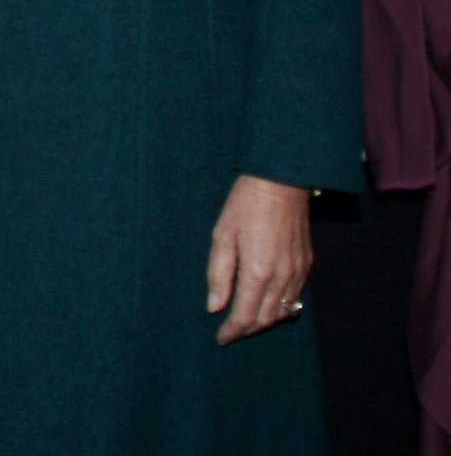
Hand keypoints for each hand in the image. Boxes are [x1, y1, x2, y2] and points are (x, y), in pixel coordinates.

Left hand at [207, 174, 311, 343]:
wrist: (281, 183)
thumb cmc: (245, 206)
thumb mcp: (222, 236)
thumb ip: (218, 274)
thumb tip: (215, 306)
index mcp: (258, 273)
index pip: (246, 316)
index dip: (232, 331)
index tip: (221, 339)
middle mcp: (283, 279)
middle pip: (266, 319)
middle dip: (247, 329)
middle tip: (230, 331)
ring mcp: (298, 273)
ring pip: (283, 312)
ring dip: (264, 321)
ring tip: (246, 322)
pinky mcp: (307, 265)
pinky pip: (295, 298)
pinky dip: (281, 308)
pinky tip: (268, 305)